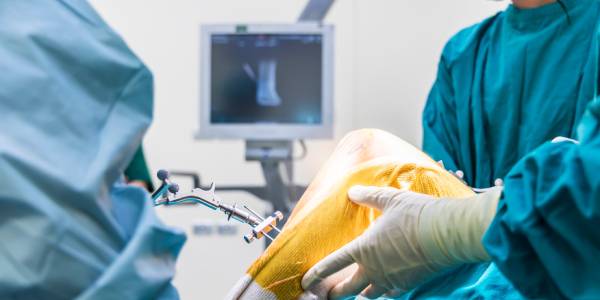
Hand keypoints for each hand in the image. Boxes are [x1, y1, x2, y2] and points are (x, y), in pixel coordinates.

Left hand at [301, 185, 501, 298]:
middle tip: (326, 296)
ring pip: (369, 295)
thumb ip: (368, 197)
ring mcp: (391, 280)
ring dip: (359, 295)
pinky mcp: (409, 285)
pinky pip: (391, 295)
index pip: (333, 264)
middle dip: (334, 294)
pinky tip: (385, 290)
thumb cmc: (416, 214)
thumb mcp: (390, 199)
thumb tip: (351, 192)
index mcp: (364, 249)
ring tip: (354, 294)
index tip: (305, 280)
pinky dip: (384, 293)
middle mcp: (374, 269)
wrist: (447, 234)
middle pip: (347, 289)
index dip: (316, 273)